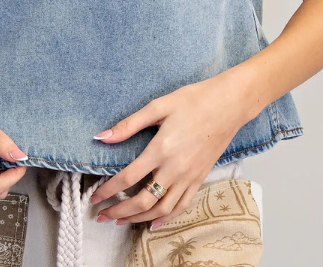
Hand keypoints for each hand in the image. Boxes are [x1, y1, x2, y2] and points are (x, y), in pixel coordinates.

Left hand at [88, 71, 249, 227]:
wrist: (228, 104)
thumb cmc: (193, 100)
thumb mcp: (158, 106)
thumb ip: (129, 124)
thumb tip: (102, 137)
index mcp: (161, 149)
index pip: (127, 178)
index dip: (107, 191)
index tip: (94, 197)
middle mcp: (174, 169)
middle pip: (142, 201)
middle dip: (119, 211)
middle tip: (102, 216)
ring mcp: (189, 177)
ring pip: (161, 209)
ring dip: (138, 219)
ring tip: (121, 221)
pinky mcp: (200, 178)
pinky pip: (181, 206)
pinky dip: (166, 218)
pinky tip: (154, 222)